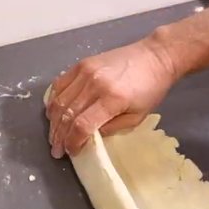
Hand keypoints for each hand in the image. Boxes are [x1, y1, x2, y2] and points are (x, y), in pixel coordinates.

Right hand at [46, 39, 175, 158]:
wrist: (155, 56)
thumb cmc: (151, 89)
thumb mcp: (138, 116)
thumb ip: (112, 128)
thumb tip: (90, 136)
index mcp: (112, 99)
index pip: (82, 125)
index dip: (72, 141)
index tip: (70, 152)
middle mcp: (94, 84)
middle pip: (67, 115)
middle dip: (59, 136)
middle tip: (56, 150)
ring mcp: (85, 72)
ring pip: (59, 101)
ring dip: (53, 122)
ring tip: (54, 135)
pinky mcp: (81, 64)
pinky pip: (59, 85)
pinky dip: (53, 101)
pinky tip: (53, 113)